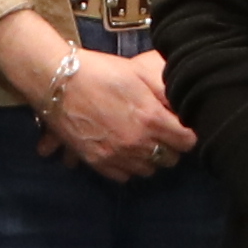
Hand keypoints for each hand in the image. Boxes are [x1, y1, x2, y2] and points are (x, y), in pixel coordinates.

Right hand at [38, 48, 195, 181]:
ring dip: (149, 158)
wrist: (59, 81)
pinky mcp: (97, 162)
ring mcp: (117, 156)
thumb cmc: (100, 71)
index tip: (182, 127)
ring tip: (142, 142)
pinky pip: (124, 176)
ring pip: (148, 170)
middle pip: (170, 159)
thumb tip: (183, 106)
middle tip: (163, 133)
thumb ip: (165, 92)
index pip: (188, 141)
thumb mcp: (139, 73)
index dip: (187, 133)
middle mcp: (137, 143)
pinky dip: (128, 166)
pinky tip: (124, 151)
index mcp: (151, 119)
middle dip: (171, 146)